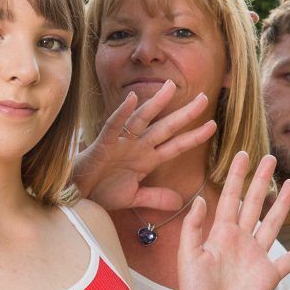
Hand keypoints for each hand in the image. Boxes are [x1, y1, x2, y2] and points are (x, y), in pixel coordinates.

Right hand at [74, 82, 216, 210]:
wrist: (77, 194)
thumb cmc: (102, 192)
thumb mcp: (133, 197)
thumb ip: (155, 198)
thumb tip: (180, 202)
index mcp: (146, 159)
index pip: (175, 146)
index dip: (193, 136)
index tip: (213, 126)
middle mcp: (137, 147)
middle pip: (165, 127)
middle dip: (184, 114)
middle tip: (204, 98)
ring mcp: (121, 143)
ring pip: (142, 120)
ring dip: (156, 104)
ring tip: (171, 87)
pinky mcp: (104, 143)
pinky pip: (114, 126)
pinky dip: (122, 113)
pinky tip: (132, 99)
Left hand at [177, 152, 289, 289]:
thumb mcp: (188, 256)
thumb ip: (193, 228)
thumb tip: (200, 199)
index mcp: (220, 232)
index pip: (230, 196)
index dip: (236, 176)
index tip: (242, 153)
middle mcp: (241, 239)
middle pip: (255, 203)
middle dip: (262, 181)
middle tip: (271, 158)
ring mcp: (257, 255)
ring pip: (274, 223)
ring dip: (283, 204)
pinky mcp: (270, 274)